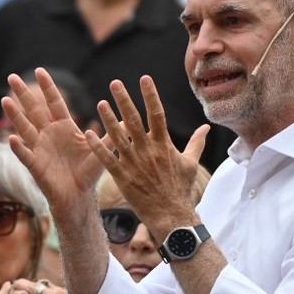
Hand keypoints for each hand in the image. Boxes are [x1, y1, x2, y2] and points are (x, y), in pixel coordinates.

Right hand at [2, 69, 106, 218]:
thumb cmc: (88, 173)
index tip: (39, 70)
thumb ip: (112, 135)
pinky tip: (12, 138)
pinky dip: (18, 147)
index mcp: (65, 128)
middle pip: (34, 110)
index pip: (55, 103)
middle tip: (11, 77)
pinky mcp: (35, 165)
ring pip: (25, 128)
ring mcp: (40, 148)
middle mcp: (49, 134)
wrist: (78, 196)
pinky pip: (25, 154)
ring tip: (5, 101)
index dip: (48, 88)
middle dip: (23, 94)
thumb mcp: (102, 151)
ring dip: (15, 115)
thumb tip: (128, 119)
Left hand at [87, 77, 208, 240]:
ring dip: (108, 120)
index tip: (144, 78)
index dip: (150, 95)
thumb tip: (206, 127)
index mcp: (164, 145)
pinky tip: (87, 134)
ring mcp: (134, 164)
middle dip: (124, 100)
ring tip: (100, 103)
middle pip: (134, 120)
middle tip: (115, 83)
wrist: (172, 215)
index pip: (157, 113)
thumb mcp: (191, 163)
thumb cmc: (181, 188)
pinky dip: (97, 147)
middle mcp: (148, 151)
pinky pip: (108, 160)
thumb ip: (197, 142)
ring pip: (118, 137)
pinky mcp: (123, 177)